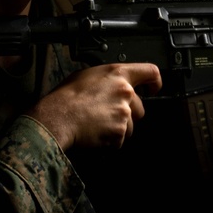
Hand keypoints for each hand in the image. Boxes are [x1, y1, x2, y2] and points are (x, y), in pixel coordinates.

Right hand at [25, 63, 161, 149]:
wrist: (58, 117)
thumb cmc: (66, 96)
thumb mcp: (87, 75)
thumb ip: (107, 79)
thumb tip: (111, 82)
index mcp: (118, 74)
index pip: (151, 72)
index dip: (155, 82)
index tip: (153, 89)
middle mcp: (125, 92)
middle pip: (140, 107)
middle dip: (128, 114)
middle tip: (107, 115)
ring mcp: (124, 113)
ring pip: (131, 126)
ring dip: (118, 128)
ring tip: (97, 124)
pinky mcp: (119, 132)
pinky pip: (119, 139)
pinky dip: (109, 140)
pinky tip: (95, 132)